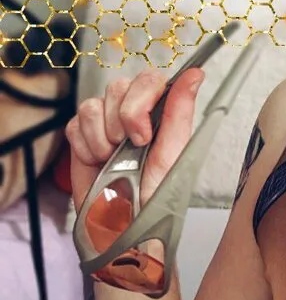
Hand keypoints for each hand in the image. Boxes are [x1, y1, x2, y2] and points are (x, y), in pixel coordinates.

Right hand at [65, 67, 204, 213]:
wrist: (122, 225)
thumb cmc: (153, 195)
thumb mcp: (173, 154)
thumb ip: (181, 111)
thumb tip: (196, 74)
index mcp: (160, 113)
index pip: (149, 79)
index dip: (141, 100)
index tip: (143, 134)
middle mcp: (133, 113)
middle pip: (118, 86)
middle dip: (123, 122)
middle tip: (131, 149)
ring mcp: (105, 123)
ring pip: (93, 105)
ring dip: (103, 138)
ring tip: (114, 160)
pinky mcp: (81, 137)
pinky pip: (75, 124)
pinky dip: (86, 147)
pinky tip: (98, 163)